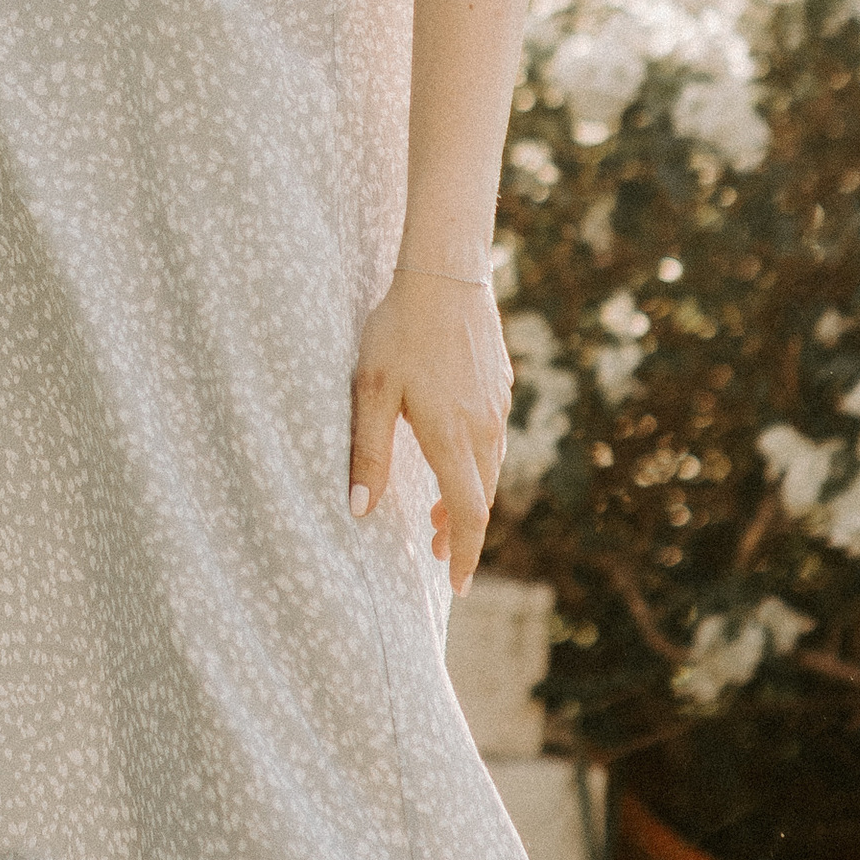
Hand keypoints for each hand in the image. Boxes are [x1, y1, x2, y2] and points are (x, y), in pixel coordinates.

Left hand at [348, 271, 511, 592]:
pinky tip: (454, 454)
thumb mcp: (370, 392)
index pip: (468, 512)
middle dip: (462, 531)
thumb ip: (368, 453)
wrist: (444, 274)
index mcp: (452, 436)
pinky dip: (476, 465)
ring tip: (442, 513)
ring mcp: (495, 405)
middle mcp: (483, 427)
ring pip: (489, 468)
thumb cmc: (398, 331)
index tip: (457, 585)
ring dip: (469, 498)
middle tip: (437, 553)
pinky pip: (493, 439)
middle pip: (482, 497)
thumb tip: (359, 512)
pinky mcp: (499, 385)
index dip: (464, 553)